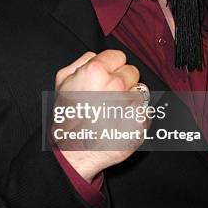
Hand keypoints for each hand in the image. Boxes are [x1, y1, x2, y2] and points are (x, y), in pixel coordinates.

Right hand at [53, 50, 150, 181]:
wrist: (74, 151)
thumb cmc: (67, 119)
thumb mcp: (62, 81)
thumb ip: (81, 62)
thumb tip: (96, 56)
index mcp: (96, 71)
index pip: (119, 56)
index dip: (112, 66)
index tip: (108, 76)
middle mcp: (115, 85)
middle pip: (132, 72)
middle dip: (122, 82)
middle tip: (108, 96)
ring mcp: (129, 103)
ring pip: (139, 92)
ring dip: (130, 99)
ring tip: (113, 111)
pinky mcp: (140, 122)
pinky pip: (145, 111)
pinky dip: (136, 116)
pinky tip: (121, 122)